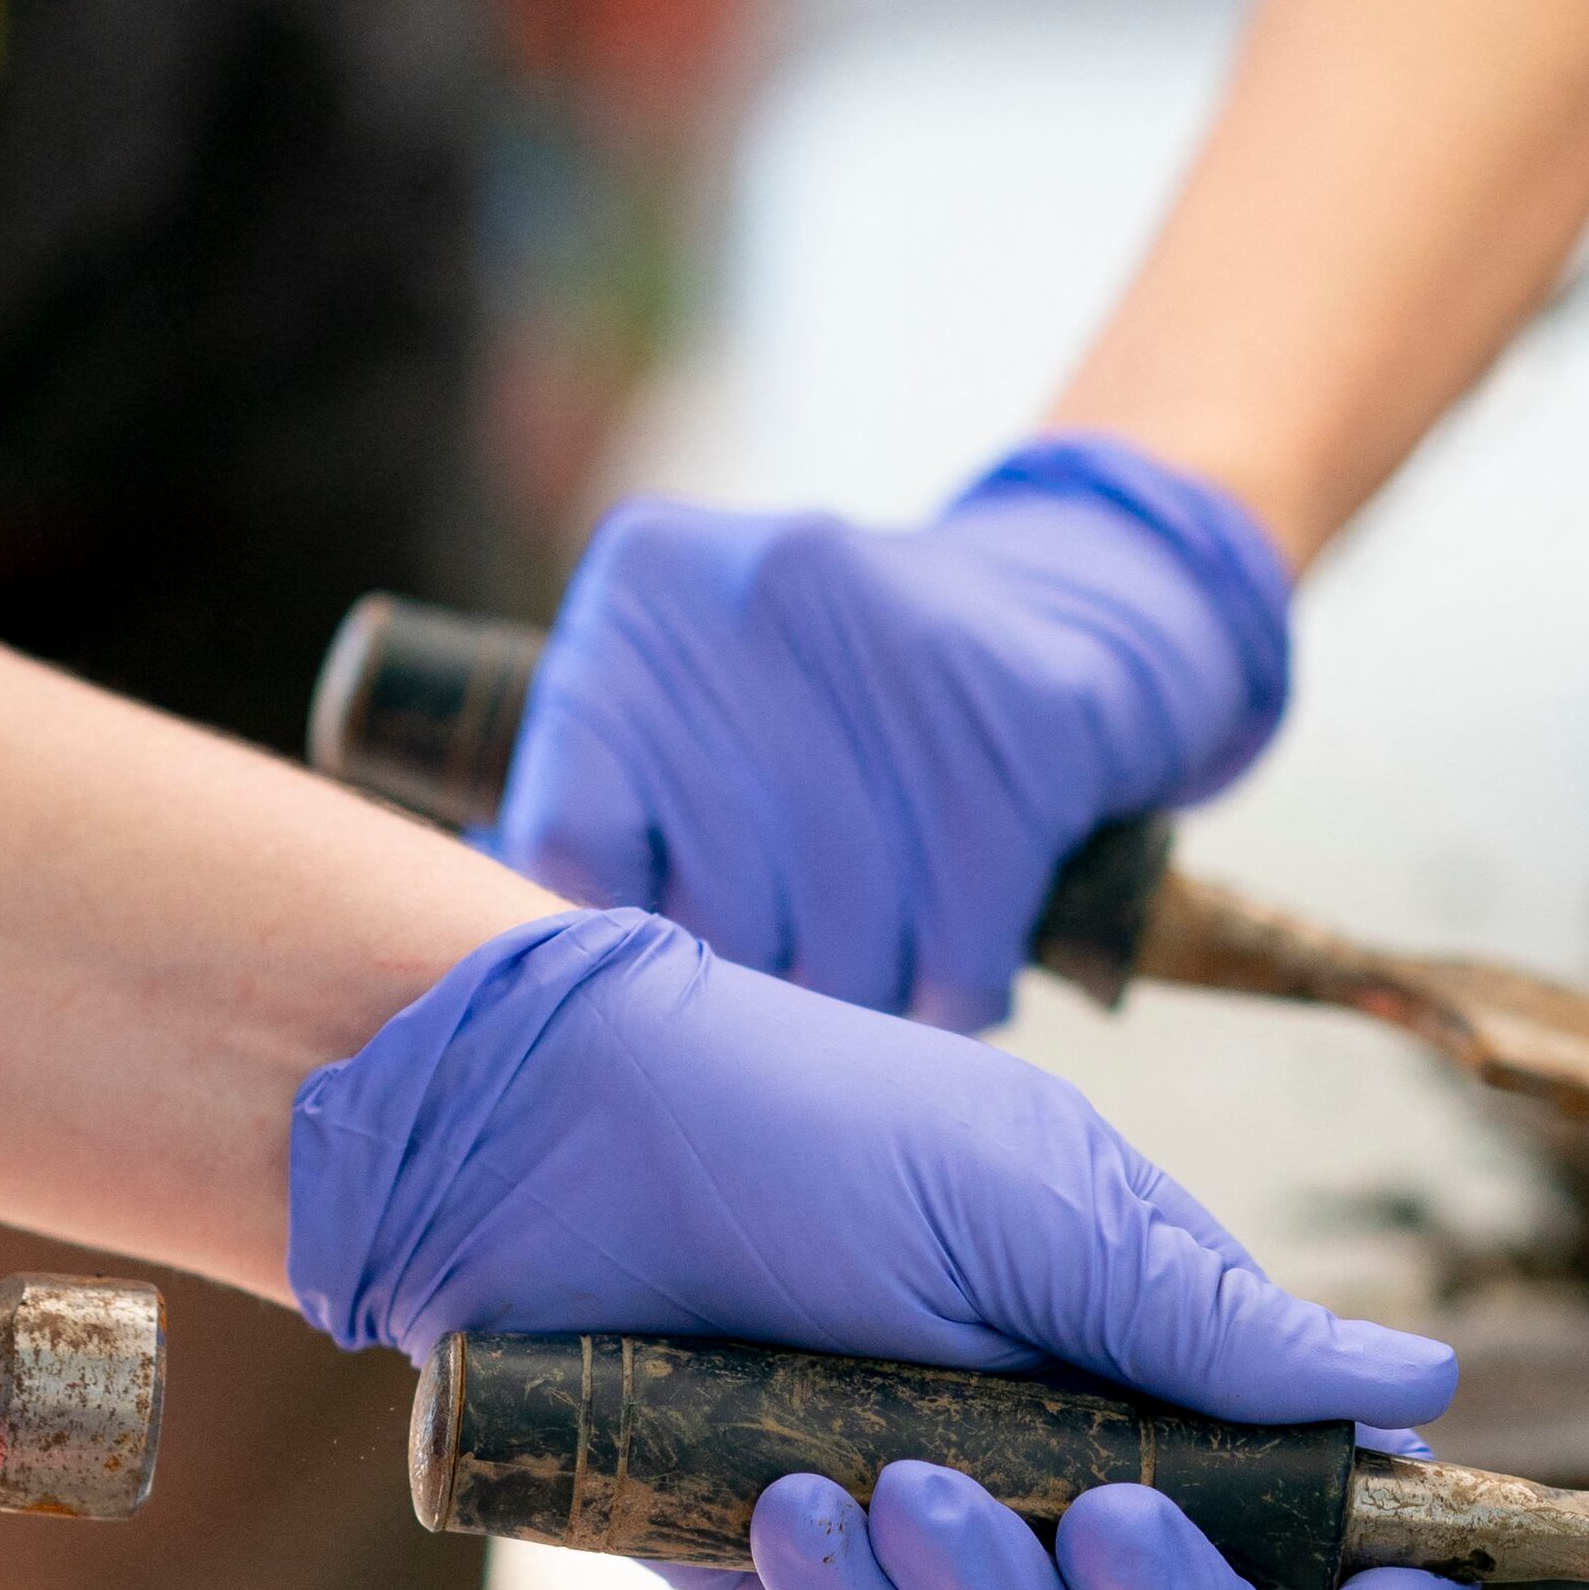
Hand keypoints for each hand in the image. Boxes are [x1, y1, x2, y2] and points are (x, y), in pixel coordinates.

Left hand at [294, 911, 1471, 1589]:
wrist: (562, 1139)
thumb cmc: (814, 1124)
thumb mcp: (1037, 1195)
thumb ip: (1213, 1318)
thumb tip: (1423, 1387)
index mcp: (1162, 1369)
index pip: (1318, 1527)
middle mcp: (1070, 1474)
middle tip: (1101, 1513)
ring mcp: (937, 1540)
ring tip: (884, 1475)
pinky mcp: (803, 1587)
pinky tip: (780, 1508)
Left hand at [491, 434, 1289, 1030]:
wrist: (1092, 596)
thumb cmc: (859, 701)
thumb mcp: (714, 698)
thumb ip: (616, 803)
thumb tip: (497, 978)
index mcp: (642, 590)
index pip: (568, 841)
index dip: (626, 950)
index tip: (675, 987)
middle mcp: (747, 589)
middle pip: (711, 906)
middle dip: (764, 984)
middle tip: (805, 995)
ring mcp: (886, 640)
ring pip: (840, 931)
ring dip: (868, 1000)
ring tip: (887, 994)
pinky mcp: (1018, 712)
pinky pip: (961, 930)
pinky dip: (959, 992)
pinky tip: (958, 988)